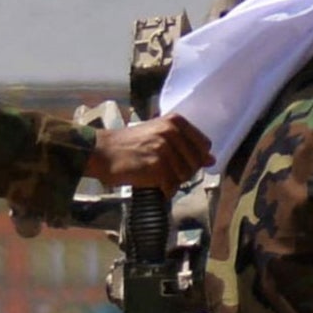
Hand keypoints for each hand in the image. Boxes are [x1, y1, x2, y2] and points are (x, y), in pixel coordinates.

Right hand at [87, 115, 208, 190]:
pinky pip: (171, 187)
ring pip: (183, 177)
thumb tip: (211, 159)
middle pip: (195, 163)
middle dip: (183, 172)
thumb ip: (185, 145)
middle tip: (163, 170)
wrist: (101, 151)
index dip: (196, 158)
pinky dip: (163, 190)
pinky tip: (152, 184)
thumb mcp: (158, 135)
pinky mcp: (156, 167)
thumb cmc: (129, 144)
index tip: (181, 161)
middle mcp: (171, 133)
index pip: (204, 145)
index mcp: (175, 122)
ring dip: (171, 182)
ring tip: (155, 176)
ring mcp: (164, 149)